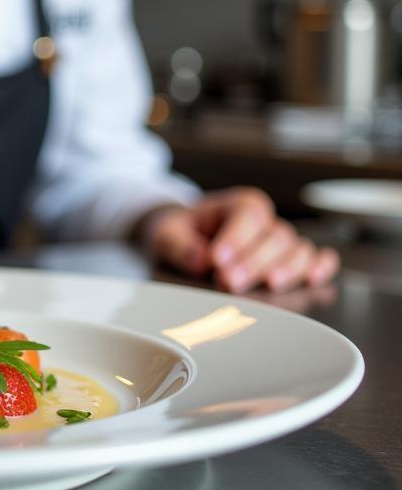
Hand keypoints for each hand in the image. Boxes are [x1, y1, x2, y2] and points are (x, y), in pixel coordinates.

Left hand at [141, 187, 339, 293]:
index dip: (236, 239)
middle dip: (254, 262)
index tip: (216, 261)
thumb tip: (201, 260)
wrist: (187, 239)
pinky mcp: (290, 260)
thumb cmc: (182, 233)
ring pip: (299, 249)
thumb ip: (180, 245)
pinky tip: (314, 279)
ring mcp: (281, 241)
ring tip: (268, 285)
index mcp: (238, 204)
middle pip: (276, 237)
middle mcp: (266, 220)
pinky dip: (320, 268)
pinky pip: (317, 259)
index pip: (248, 216)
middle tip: (228, 282)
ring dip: (287, 270)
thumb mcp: (168, 233)